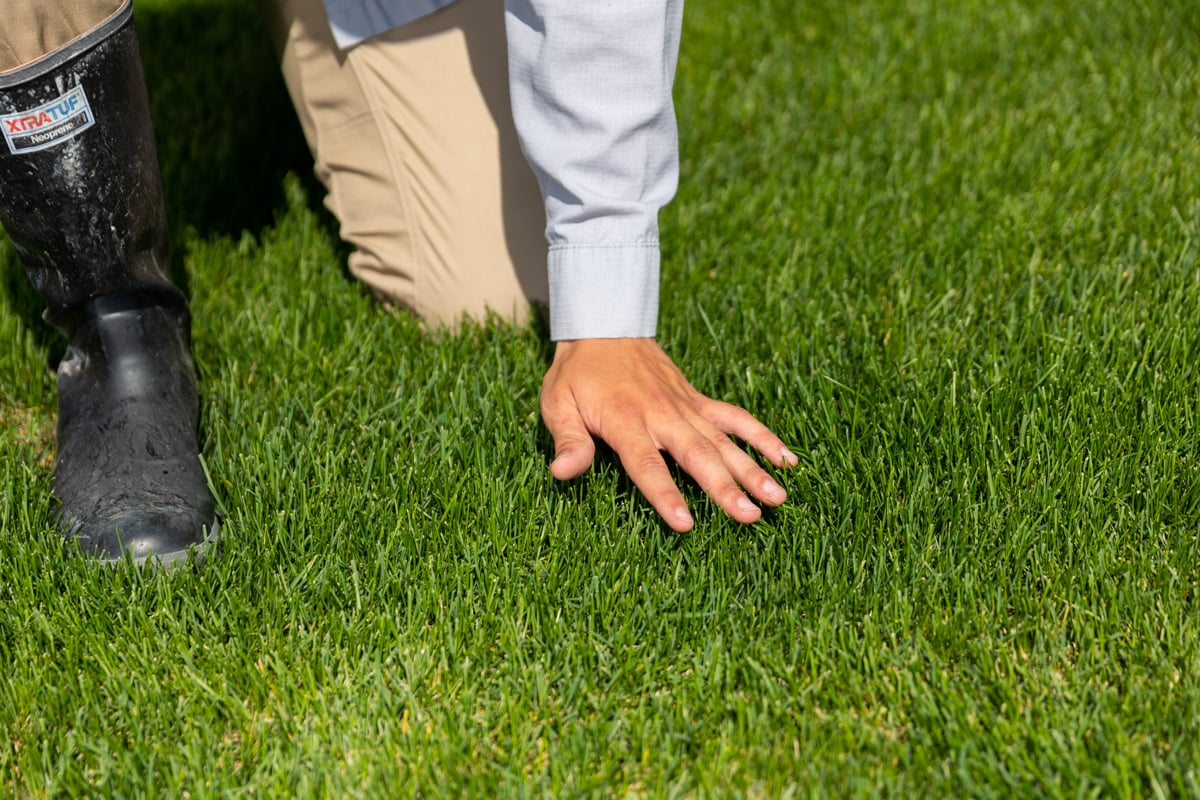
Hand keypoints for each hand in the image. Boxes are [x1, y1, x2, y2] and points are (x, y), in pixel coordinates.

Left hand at [540, 337, 796, 530]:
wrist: (604, 327)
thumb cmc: (577, 374)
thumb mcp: (557, 404)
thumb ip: (568, 440)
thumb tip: (561, 473)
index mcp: (625, 420)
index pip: (647, 464)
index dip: (665, 494)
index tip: (686, 523)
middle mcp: (662, 415)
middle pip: (697, 455)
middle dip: (725, 487)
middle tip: (750, 515)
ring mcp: (686, 407)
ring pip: (724, 442)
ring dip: (753, 469)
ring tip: (778, 498)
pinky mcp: (699, 401)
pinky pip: (735, 418)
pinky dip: (762, 436)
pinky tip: (787, 459)